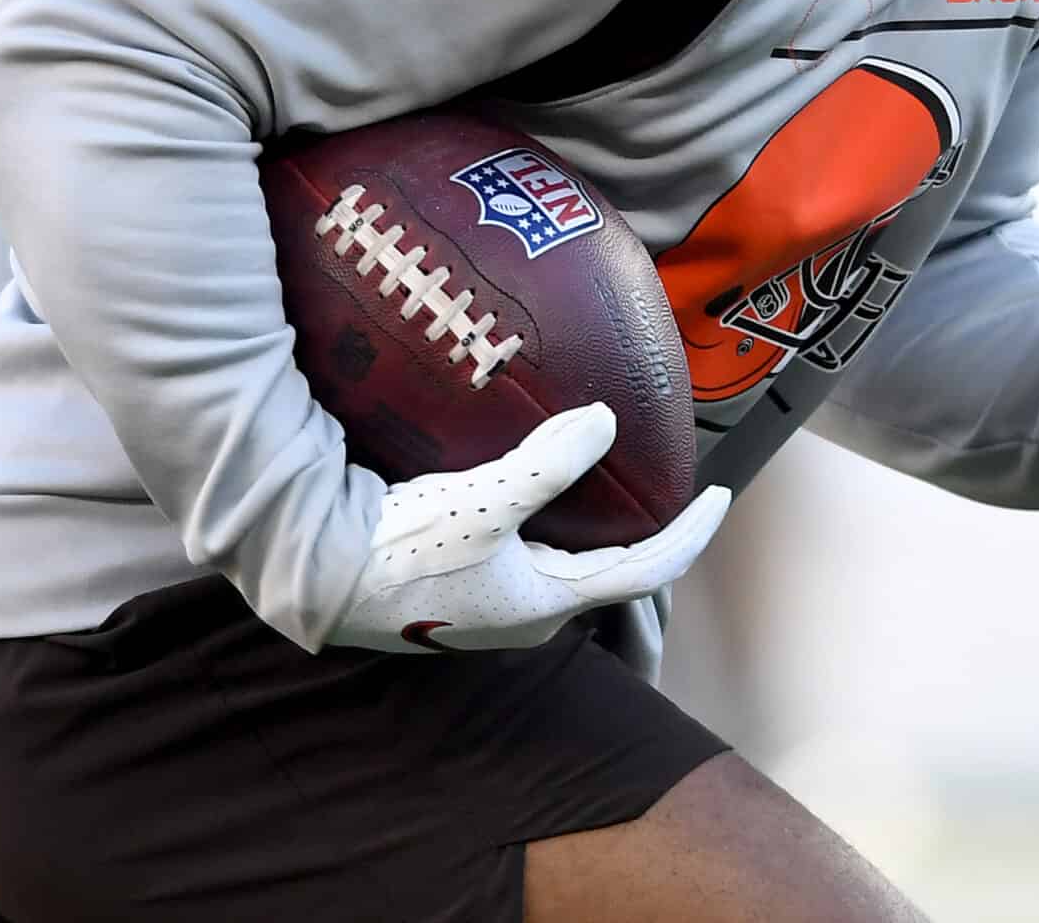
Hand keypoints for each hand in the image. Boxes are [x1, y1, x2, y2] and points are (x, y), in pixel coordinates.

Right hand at [329, 403, 729, 652]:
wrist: (316, 574)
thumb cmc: (401, 550)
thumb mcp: (481, 503)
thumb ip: (547, 465)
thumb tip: (606, 423)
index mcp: (545, 603)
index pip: (645, 570)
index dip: (690, 534)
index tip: (722, 495)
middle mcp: (526, 615)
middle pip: (609, 573)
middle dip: (645, 534)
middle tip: (668, 487)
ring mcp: (491, 607)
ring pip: (567, 566)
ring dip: (595, 530)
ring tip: (611, 484)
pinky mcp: (459, 588)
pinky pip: (528, 555)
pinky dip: (551, 525)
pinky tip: (536, 493)